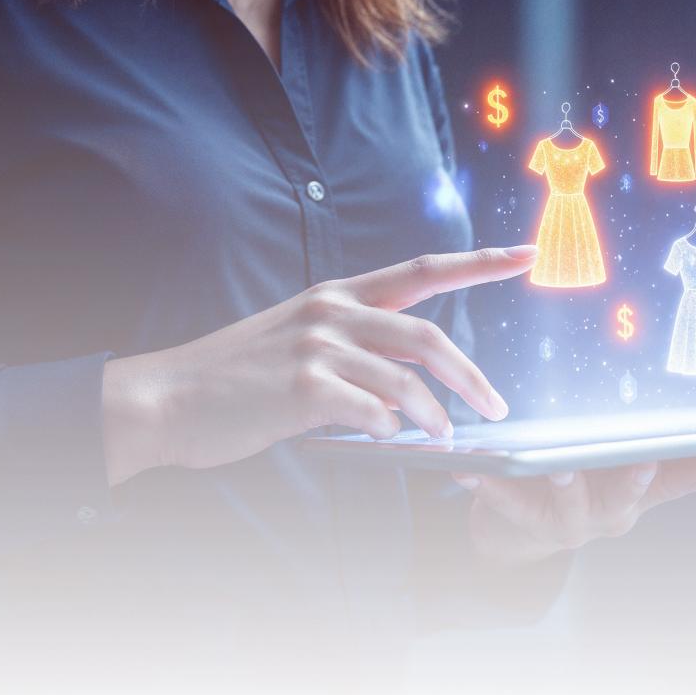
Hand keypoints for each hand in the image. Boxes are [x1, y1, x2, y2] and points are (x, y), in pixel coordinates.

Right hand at [101, 246, 537, 485]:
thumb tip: (409, 390)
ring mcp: (316, 348)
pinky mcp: (301, 389)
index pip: (422, 270)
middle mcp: (332, 312)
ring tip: (442, 436)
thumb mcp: (301, 345)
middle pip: (428, 336)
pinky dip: (387, 431)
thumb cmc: (240, 379)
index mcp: (337, 296)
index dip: (479, 263)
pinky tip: (381, 439)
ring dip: (433, 415)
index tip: (524, 255)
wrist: (171, 398)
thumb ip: (357, 354)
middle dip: (472, 375)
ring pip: (404, 381)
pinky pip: (370, 413)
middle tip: (497, 405)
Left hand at [454, 451, 695, 584]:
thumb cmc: (575, 483)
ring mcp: (569, 523)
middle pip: (629, 496)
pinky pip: (507, 503)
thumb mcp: (617, 469)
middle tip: (643, 461)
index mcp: (636, 494)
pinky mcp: (526, 523)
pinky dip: (488, 486)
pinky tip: (470, 469)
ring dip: (567, 483)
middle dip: (636, 479)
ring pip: (573, 503)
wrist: (516, 532)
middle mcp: (610, 513)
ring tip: (557, 464)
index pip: (681, 480)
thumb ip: (656, 452)